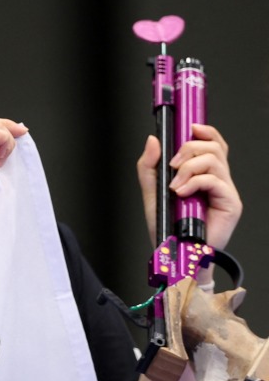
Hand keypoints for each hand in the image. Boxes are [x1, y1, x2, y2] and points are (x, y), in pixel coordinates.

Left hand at [137, 124, 240, 249]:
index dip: (205, 131)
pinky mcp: (230, 203)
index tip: (188, 127)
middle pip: (214, 147)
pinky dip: (194, 182)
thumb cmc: (167, 226)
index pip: (213, 143)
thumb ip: (150, 166)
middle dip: (189, 149)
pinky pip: (215, 180)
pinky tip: (182, 193)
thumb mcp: (152, 191)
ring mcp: (226, 191)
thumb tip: (154, 140)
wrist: (173, 253)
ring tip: (174, 185)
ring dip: (188, 167)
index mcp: (203, 174)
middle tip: (171, 166)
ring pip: (214, 160)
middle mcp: (218, 180)